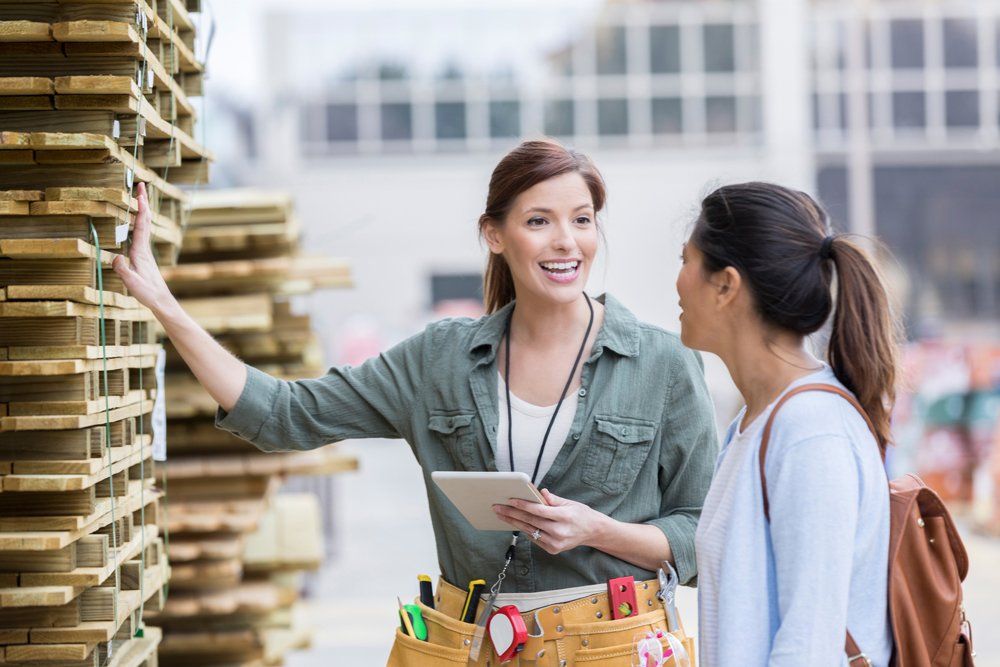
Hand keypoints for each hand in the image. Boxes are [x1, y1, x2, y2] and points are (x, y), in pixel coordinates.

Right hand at [112, 182, 175, 315]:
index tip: (139, 193)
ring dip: (141, 210)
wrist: (161, 301)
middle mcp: (144, 248)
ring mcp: (144, 252)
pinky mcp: (143, 256)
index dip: (140, 208)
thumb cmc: (147, 293)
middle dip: (142, 202)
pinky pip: (140, 234)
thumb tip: (117, 257)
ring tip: (138, 197)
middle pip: (144, 220)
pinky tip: (136, 221)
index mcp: (140, 251)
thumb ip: (124, 271)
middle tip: (140, 185)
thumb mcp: (132, 284)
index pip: (141, 225)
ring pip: (143, 226)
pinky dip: (138, 222)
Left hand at [493, 488, 610, 554]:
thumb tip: (539, 492)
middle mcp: (559, 532)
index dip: (523, 505)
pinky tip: (515, 523)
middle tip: (497, 507)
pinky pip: (534, 538)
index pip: (539, 511)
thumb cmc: (581, 514)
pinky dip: (525, 530)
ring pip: (529, 531)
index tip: (509, 500)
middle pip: (530, 521)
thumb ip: (553, 499)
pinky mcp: (552, 549)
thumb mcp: (570, 503)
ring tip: (501, 515)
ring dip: (513, 522)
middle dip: (512, 514)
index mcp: (564, 517)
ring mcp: (555, 543)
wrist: (593, 532)